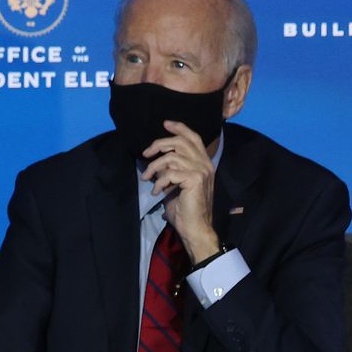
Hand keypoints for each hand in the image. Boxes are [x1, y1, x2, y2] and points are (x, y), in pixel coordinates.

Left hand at [142, 120, 220, 260]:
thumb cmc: (184, 208)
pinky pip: (170, 173)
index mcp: (203, 163)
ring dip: (154, 167)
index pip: (194, 138)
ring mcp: (201, 171)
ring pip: (171, 157)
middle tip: (146, 153)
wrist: (194, 227)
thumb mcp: (176, 183)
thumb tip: (155, 159)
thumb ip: (171, 169)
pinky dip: (159, 181)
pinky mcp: (195, 180)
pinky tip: (157, 191)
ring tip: (147, 178)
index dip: (179, 128)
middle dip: (159, 144)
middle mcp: (205, 164)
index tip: (165, 124)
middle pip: (180, 142)